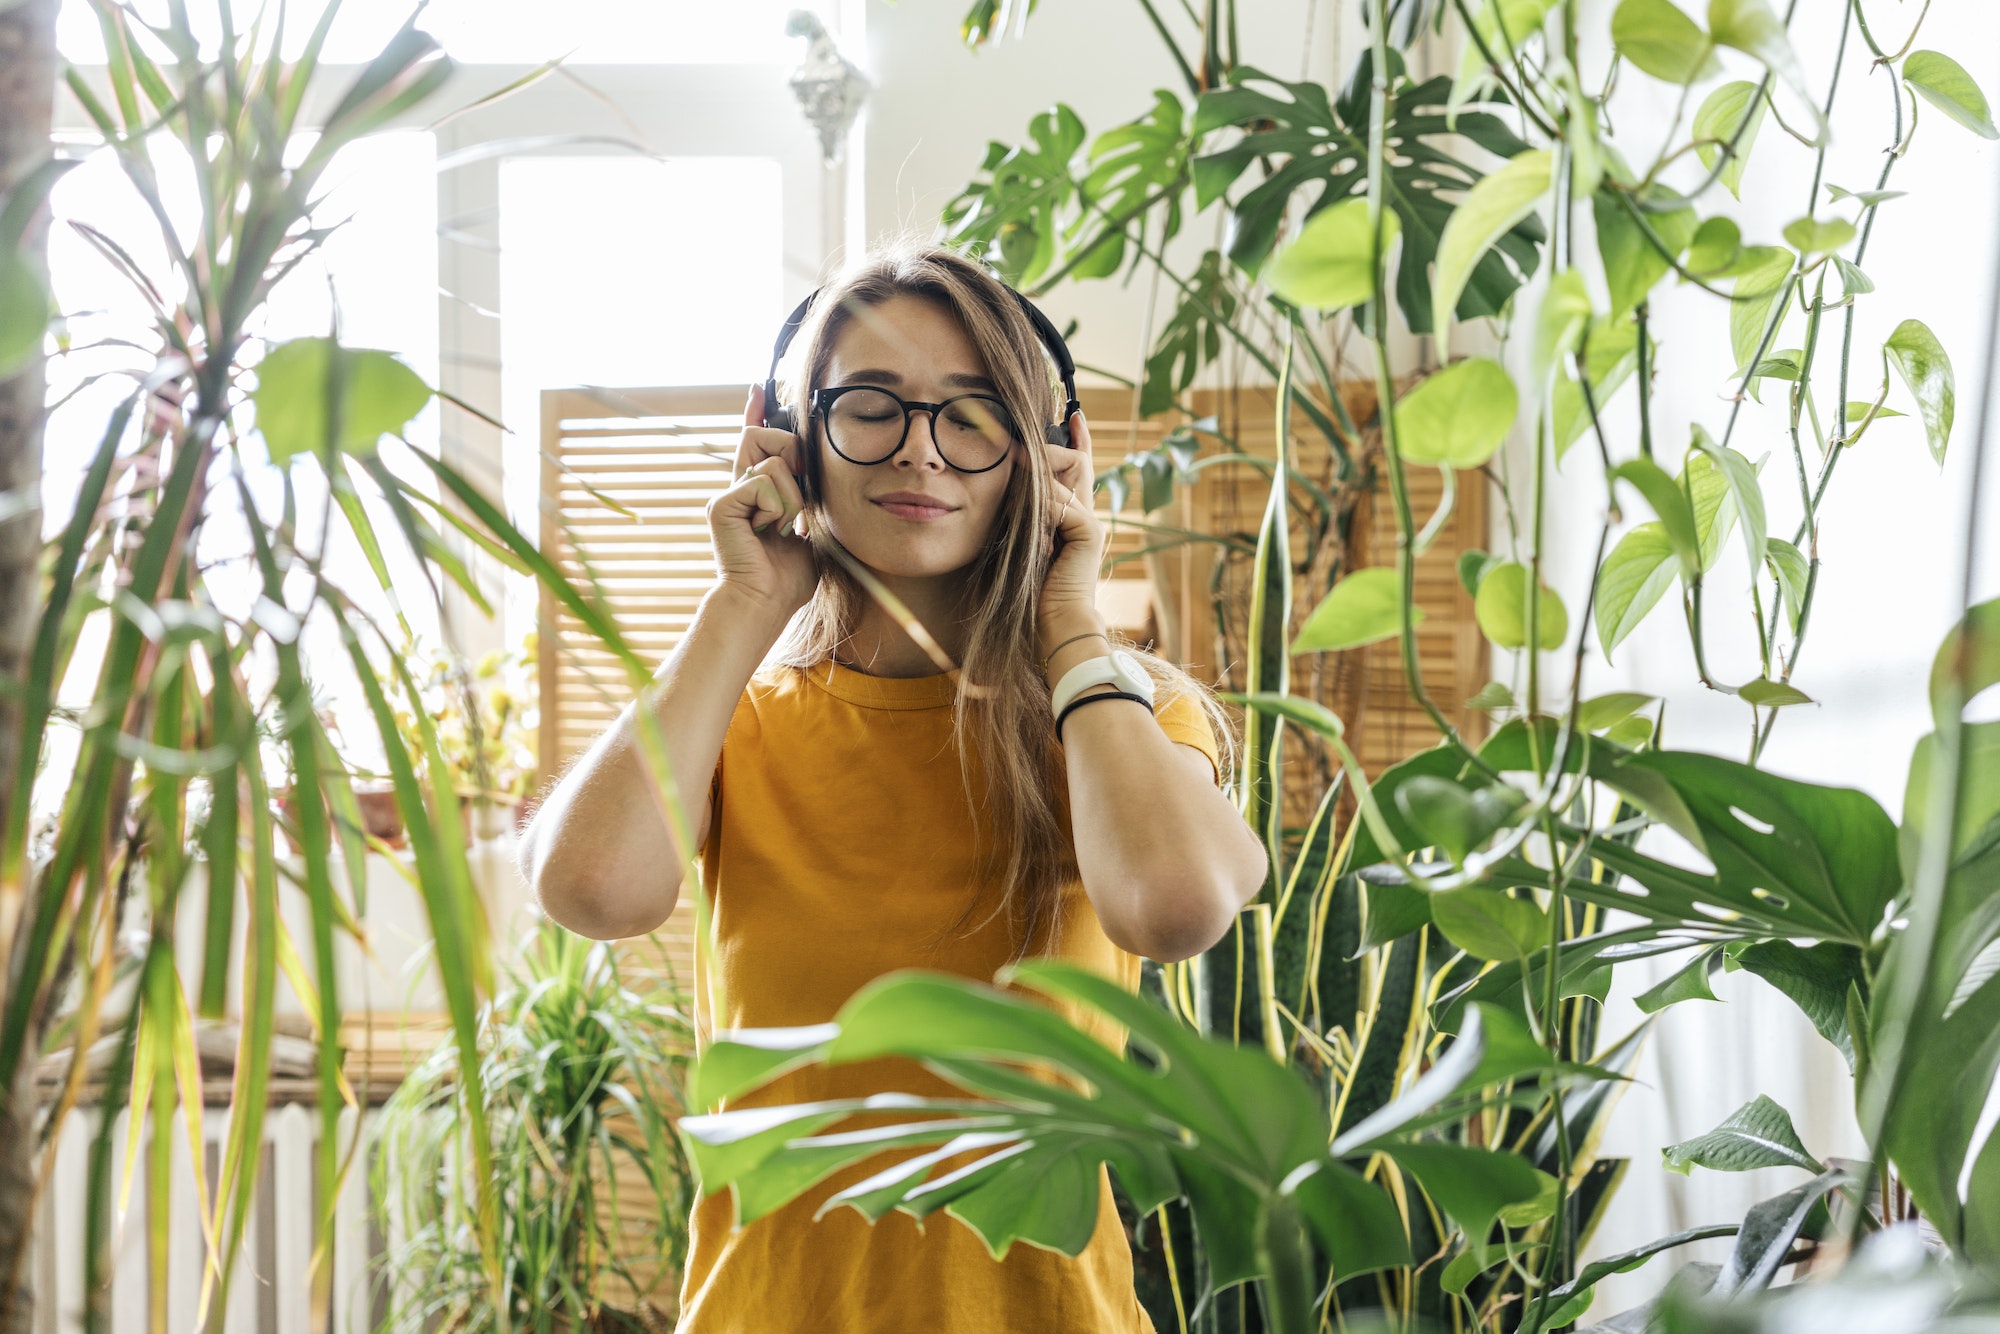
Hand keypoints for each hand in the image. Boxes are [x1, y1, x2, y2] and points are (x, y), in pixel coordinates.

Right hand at [707, 385, 815, 620]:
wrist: (764, 604)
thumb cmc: (786, 579)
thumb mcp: (806, 530)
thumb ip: (805, 499)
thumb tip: (809, 471)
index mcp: (755, 494)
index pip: (753, 442)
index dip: (755, 413)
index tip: (757, 387)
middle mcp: (736, 488)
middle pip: (764, 437)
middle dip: (793, 454)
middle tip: (797, 498)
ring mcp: (726, 495)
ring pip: (774, 463)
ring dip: (792, 498)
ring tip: (781, 529)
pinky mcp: (720, 504)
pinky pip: (764, 484)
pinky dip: (778, 509)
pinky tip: (768, 532)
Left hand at [1035, 409, 1107, 648]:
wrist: (1054, 623)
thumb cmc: (1033, 591)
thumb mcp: (1025, 540)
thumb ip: (1027, 513)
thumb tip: (1014, 478)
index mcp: (1074, 517)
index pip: (1080, 469)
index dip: (1079, 440)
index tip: (1074, 415)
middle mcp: (1086, 514)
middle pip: (1077, 461)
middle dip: (1053, 449)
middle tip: (1026, 445)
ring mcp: (1090, 522)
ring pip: (1065, 474)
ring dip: (1036, 478)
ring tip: (1016, 486)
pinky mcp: (1088, 532)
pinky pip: (1059, 502)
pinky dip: (1040, 507)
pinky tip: (1032, 526)